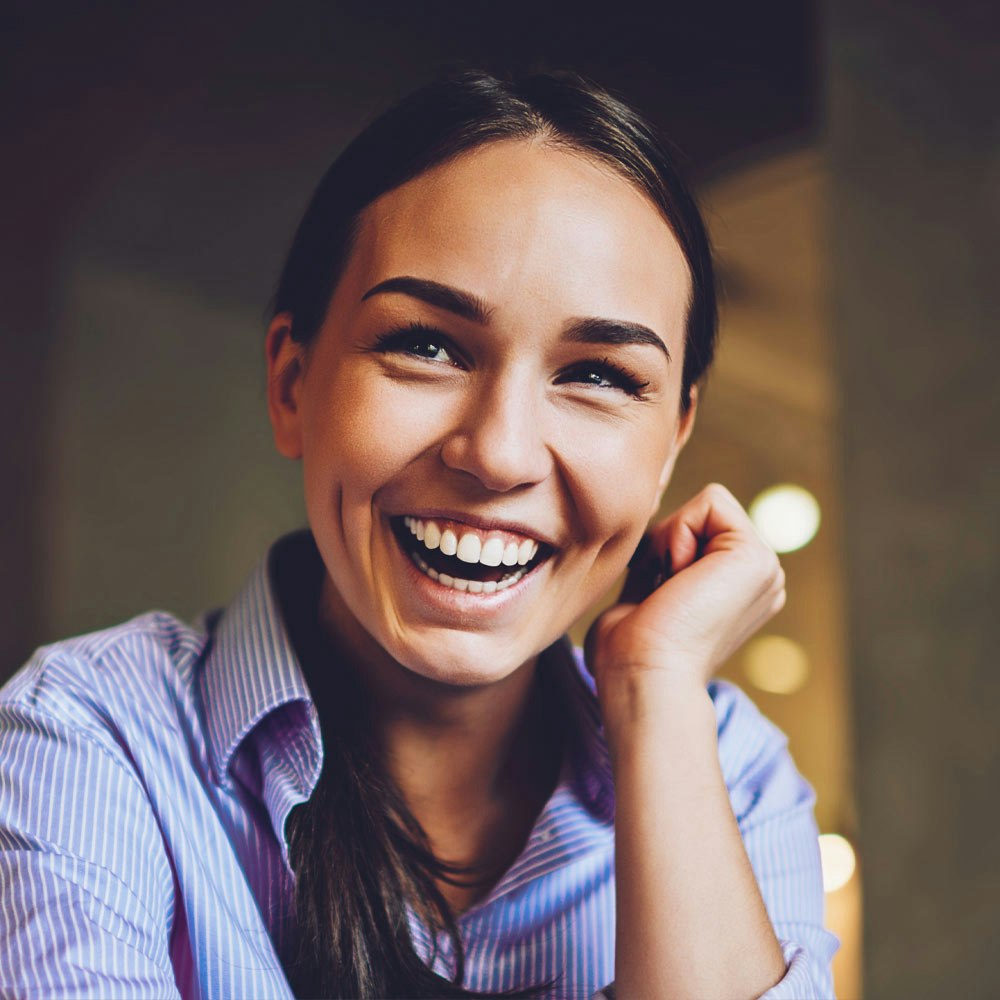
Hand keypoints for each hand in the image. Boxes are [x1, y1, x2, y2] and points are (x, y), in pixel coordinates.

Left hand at [585, 483, 785, 692]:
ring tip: (671, 591)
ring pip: (705, 506)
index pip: (697, 527)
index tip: (655, 594)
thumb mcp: (645, 595)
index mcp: (739, 590)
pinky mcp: (757, 558)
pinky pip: (709, 503)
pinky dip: (679, 534)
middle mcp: (761, 579)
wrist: (642, 677)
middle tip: (663, 594)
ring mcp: (765, 569)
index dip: (662, 549)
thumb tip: (646, 543)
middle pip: (701, 513)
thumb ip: (657, 565)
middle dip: (668, 541)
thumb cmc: (629, 651)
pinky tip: (678, 580)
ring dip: (671, 541)